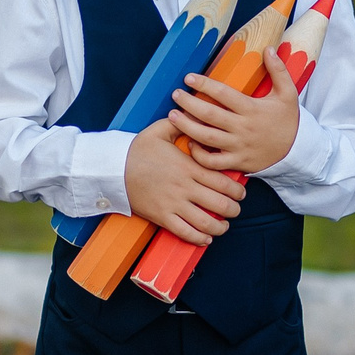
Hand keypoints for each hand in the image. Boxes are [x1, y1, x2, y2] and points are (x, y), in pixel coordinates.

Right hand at [123, 117, 244, 244]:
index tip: (241, 192)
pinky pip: (185, 232)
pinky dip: (199, 238)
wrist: (113, 169)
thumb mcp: (159, 130)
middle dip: (234, 209)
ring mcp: (173, 204)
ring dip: (220, 227)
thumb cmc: (136, 150)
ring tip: (224, 226)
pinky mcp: (162, 216)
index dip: (237, 190)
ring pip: (205, 222)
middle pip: (220, 204)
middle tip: (236, 209)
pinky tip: (205, 238)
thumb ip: (182, 125)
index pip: (222, 182)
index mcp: (188, 167)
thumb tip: (195, 116)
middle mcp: (184, 188)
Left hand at [169, 49, 300, 174]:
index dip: (204, 84)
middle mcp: (243, 128)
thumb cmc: (288, 120)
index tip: (189, 77)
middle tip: (175, 94)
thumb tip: (269, 48)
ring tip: (171, 116)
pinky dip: (199, 155)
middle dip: (188, 103)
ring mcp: (239, 147)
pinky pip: (213, 162)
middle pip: (209, 115)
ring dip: (186, 127)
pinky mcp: (237, 163)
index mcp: (252, 109)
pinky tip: (190, 143)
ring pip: (206, 138)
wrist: (297, 151)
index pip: (223, 94)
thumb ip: (278, 70)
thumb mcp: (288, 93)